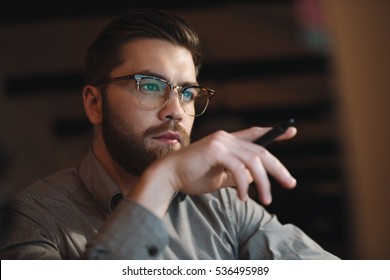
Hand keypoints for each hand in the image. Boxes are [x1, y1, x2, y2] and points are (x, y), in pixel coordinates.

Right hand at [151, 126, 296, 204]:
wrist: (169, 176)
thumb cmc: (193, 177)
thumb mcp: (221, 177)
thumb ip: (238, 175)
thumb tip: (256, 178)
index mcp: (227, 141)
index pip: (255, 134)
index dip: (274, 132)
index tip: (291, 131)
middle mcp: (226, 138)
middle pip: (260, 150)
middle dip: (278, 168)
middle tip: (290, 183)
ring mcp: (221, 142)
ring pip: (253, 161)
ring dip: (263, 183)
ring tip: (267, 200)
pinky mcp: (215, 151)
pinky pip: (239, 169)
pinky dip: (245, 185)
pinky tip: (243, 197)